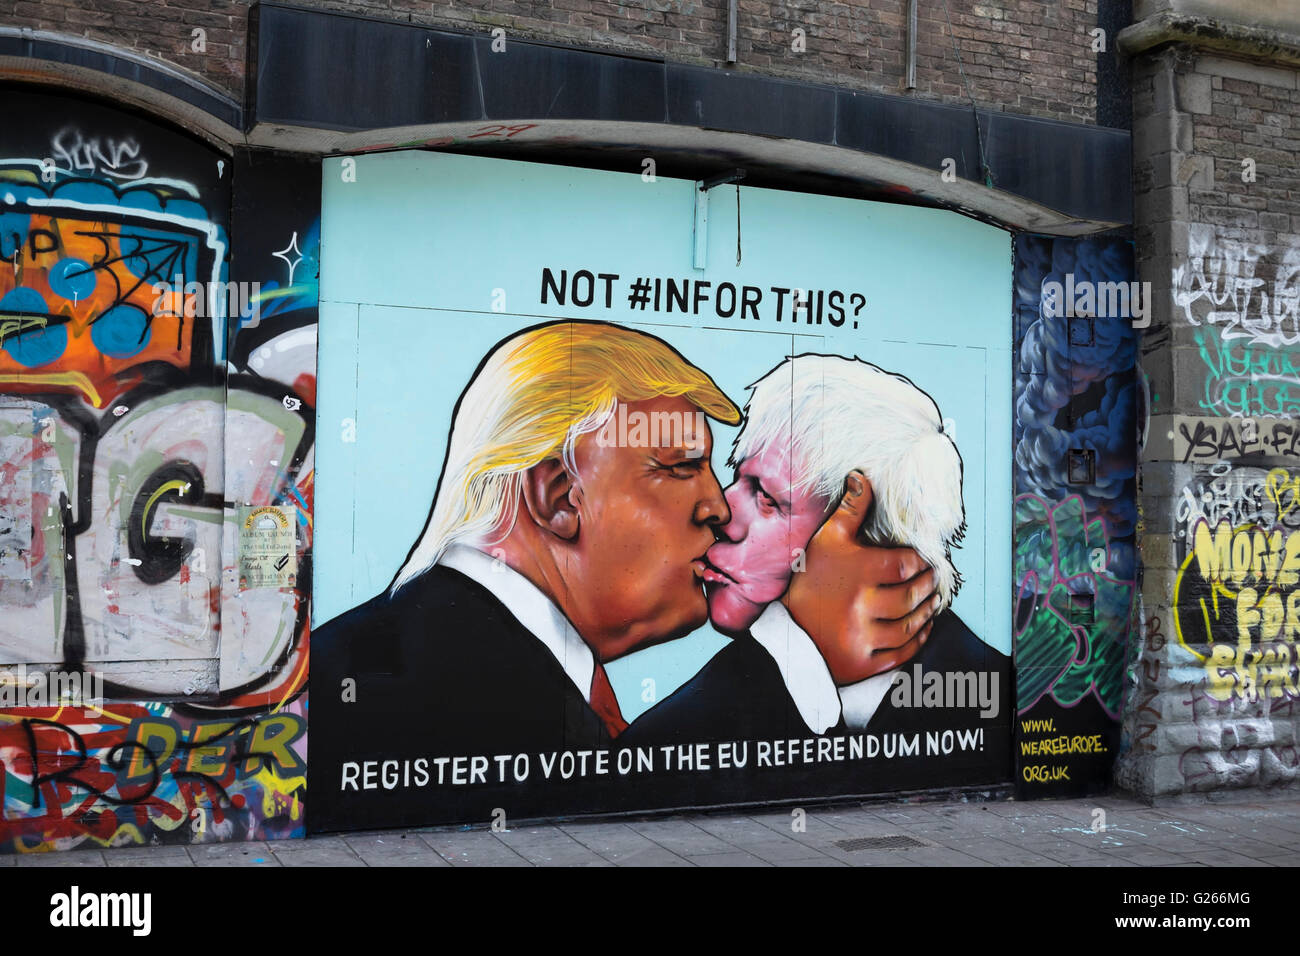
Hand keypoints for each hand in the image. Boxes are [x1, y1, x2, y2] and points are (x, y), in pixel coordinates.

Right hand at [782, 471, 939, 683]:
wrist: (787, 634)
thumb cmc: (809, 582)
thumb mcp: (825, 541)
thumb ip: (849, 510)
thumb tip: (862, 476)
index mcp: (856, 573)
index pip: (906, 565)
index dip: (920, 562)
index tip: (924, 561)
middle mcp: (861, 606)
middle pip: (911, 595)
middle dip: (927, 586)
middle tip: (931, 580)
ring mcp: (863, 637)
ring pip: (910, 625)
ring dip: (927, 613)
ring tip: (931, 602)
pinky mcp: (863, 663)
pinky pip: (902, 653)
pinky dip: (917, 640)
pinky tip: (922, 628)